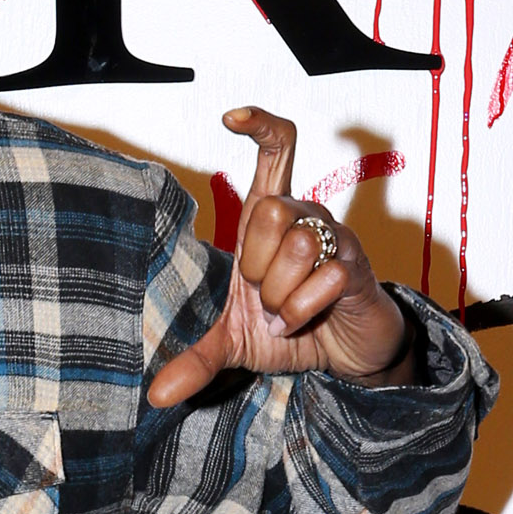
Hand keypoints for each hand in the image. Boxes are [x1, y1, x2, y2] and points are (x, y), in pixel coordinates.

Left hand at [147, 108, 415, 408]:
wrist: (344, 361)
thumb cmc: (290, 331)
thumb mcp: (234, 345)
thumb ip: (194, 359)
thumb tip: (154, 396)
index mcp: (269, 221)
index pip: (276, 151)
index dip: (260, 125)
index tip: (230, 117)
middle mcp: (303, 218)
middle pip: (270, 207)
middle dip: (258, 262)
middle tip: (263, 296)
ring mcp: (335, 238)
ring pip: (296, 243)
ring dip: (282, 292)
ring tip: (285, 312)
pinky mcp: (358, 266)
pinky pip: (323, 276)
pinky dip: (304, 308)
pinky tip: (306, 320)